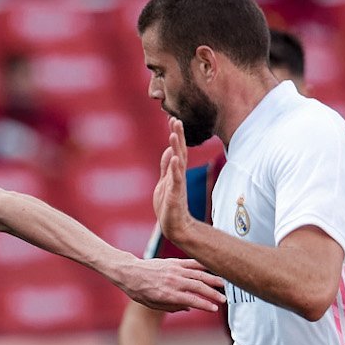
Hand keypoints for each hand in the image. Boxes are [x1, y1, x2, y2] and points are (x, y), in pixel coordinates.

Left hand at [117, 255, 224, 312]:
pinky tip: (213, 268)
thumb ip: (172, 307)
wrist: (130, 272)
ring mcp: (175, 270)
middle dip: (213, 294)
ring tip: (223, 285)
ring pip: (199, 274)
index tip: (215, 309)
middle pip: (199, 287)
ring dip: (212, 280)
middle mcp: (173, 281)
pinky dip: (203, 266)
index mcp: (168, 294)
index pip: (192, 300)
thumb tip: (190, 308)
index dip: (205, 305)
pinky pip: (192, 263)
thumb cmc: (140, 291)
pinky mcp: (174, 262)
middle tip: (223, 299)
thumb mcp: (153, 305)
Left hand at [154, 117, 195, 244]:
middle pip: (180, 151)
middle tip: (175, 120)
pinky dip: (175, 168)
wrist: (174, 226)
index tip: (173, 119)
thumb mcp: (165, 181)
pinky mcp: (175, 195)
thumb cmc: (169, 205)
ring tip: (174, 133)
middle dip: (177, 136)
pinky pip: (176, 180)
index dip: (175, 135)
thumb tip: (170, 150)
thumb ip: (166, 166)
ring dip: (177, 148)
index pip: (177, 149)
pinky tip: (175, 158)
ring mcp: (178, 184)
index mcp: (175, 172)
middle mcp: (178, 175)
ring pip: (179, 163)